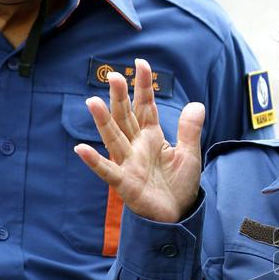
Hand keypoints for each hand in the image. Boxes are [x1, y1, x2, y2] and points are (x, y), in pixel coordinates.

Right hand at [75, 57, 203, 222]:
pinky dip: (95, 161)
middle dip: (120, 97)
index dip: (143, 86)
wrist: (177, 216)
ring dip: (103, 121)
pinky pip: (108, 171)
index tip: (141, 63)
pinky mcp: (125, 184)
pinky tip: (81, 149)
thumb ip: (190, 130)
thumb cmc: (179, 185)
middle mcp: (136, 146)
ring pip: (113, 138)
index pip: (146, 106)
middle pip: (125, 117)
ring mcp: (128, 164)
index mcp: (152, 137)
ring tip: (92, 101)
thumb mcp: (190, 155)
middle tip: (113, 75)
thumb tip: (197, 103)